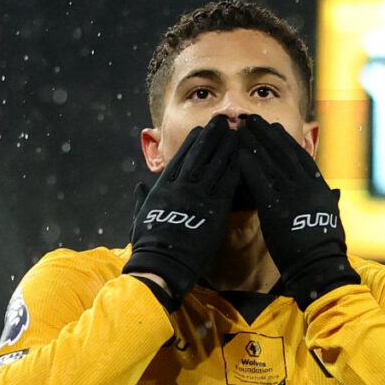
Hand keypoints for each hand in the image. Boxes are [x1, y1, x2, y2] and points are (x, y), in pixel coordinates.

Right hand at [124, 116, 239, 307]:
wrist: (161, 264)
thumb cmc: (148, 245)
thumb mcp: (140, 217)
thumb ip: (141, 199)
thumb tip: (140, 187)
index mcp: (163, 188)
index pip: (180, 159)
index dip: (192, 143)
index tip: (200, 130)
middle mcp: (181, 187)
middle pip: (199, 155)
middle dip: (211, 136)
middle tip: (222, 121)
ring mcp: (198, 197)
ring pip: (215, 165)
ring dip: (227, 147)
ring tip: (236, 133)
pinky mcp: (214, 211)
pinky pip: (227, 185)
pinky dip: (235, 169)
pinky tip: (243, 158)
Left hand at [238, 115, 358, 309]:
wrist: (319, 265)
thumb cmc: (325, 248)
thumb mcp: (332, 219)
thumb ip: (330, 202)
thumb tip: (335, 192)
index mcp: (320, 189)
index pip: (301, 158)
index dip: (286, 142)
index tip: (275, 129)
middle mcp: (306, 186)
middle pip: (284, 153)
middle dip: (267, 134)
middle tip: (253, 120)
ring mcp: (292, 195)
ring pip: (271, 162)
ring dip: (255, 143)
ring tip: (243, 129)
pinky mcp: (276, 207)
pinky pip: (260, 181)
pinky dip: (249, 165)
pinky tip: (238, 153)